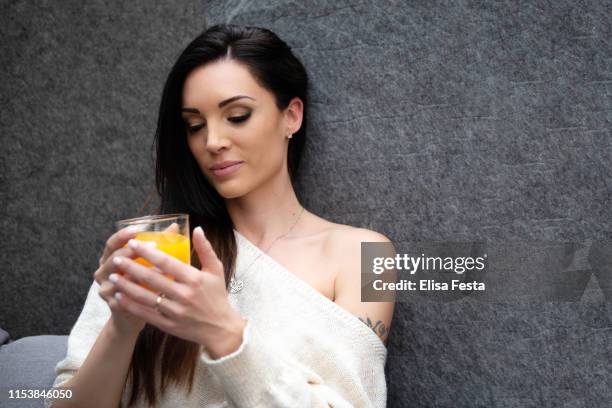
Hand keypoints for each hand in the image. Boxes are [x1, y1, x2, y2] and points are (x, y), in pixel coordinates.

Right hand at [94, 226, 155, 337]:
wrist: (130, 316)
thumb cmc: (141, 283)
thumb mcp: (145, 263)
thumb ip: (156, 245)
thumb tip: (174, 226)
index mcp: (110, 258)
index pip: (112, 243)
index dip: (122, 236)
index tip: (137, 229)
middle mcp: (104, 272)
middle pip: (113, 258)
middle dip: (132, 251)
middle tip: (153, 245)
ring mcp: (106, 289)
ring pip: (120, 277)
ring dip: (139, 271)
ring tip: (159, 267)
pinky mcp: (113, 304)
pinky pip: (125, 296)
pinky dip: (140, 291)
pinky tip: (156, 289)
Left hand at [107, 227, 245, 349]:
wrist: (221, 328)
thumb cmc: (217, 296)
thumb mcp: (216, 270)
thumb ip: (205, 249)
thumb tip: (197, 229)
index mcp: (194, 279)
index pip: (166, 262)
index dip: (148, 252)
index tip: (133, 243)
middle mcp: (184, 295)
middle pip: (151, 278)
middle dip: (131, 267)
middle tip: (116, 258)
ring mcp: (176, 311)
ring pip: (145, 297)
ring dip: (126, 286)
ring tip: (112, 276)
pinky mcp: (169, 325)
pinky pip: (146, 314)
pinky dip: (131, 305)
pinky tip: (120, 297)